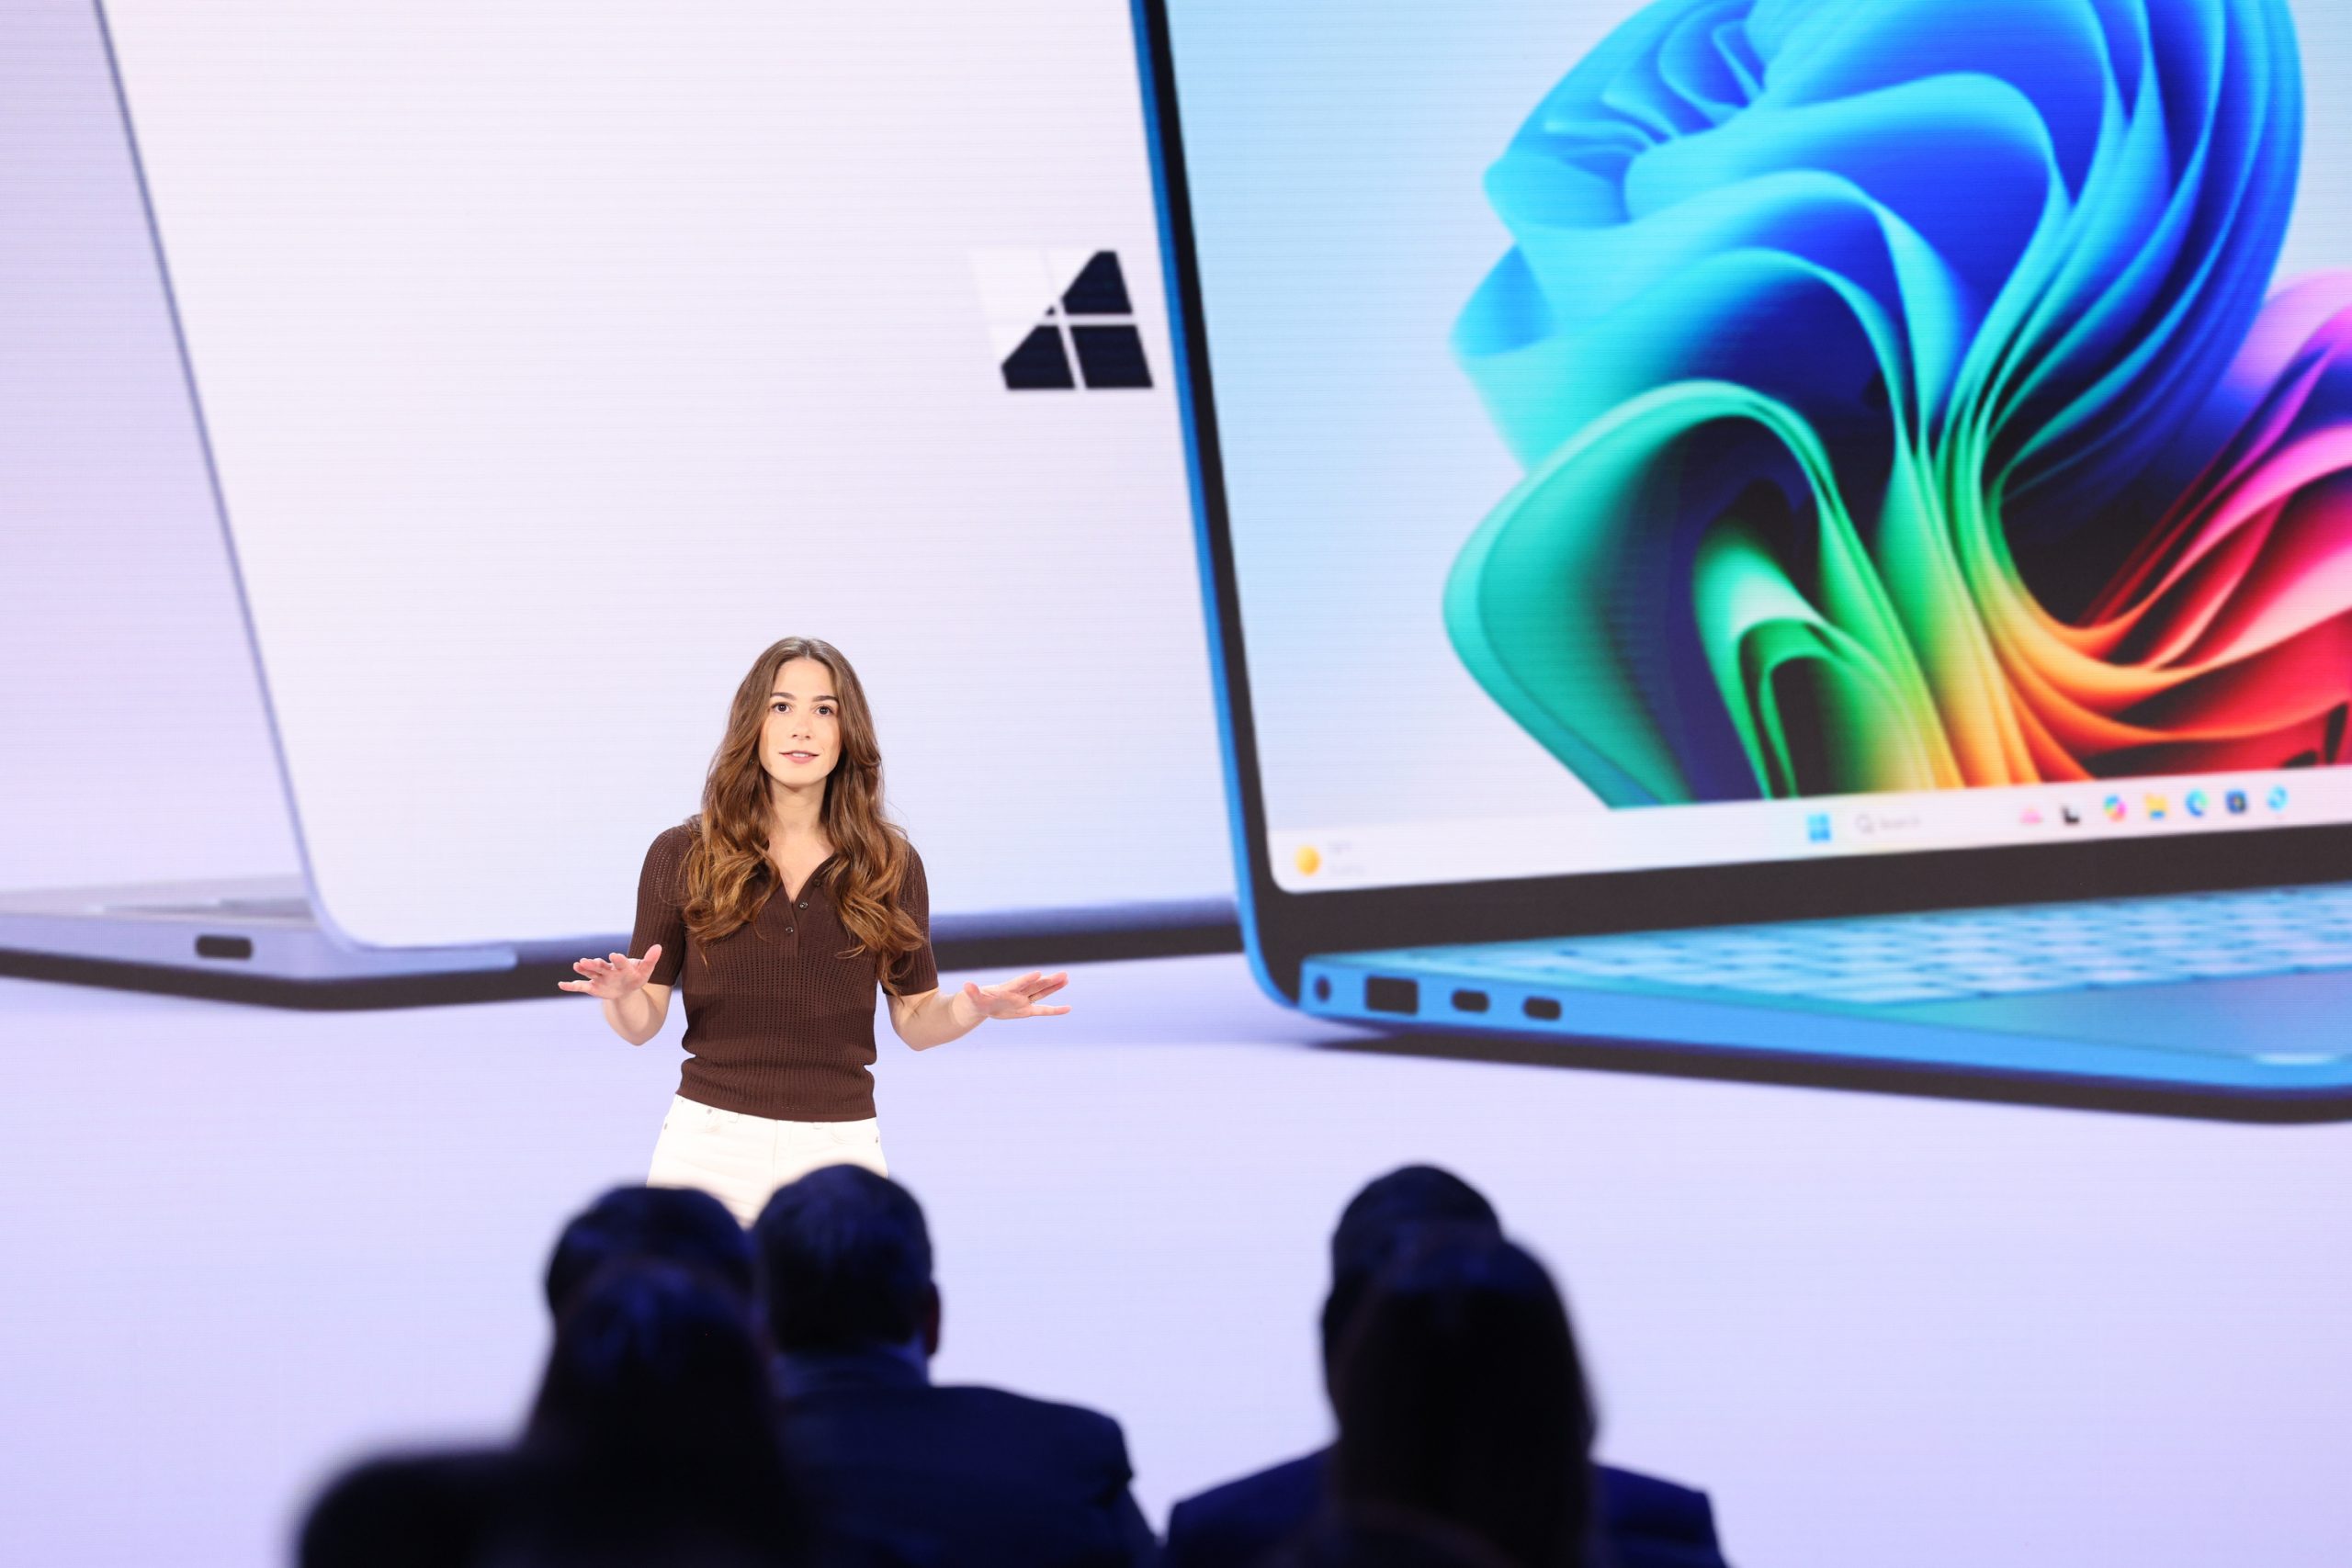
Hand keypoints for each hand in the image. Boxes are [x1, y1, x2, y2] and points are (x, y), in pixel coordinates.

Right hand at [559, 945, 662, 998]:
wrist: (627, 987)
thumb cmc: (636, 976)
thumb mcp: (645, 970)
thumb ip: (650, 959)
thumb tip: (659, 946)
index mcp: (621, 965)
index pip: (620, 962)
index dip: (618, 959)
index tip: (614, 955)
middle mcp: (608, 970)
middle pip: (601, 966)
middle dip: (594, 964)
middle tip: (587, 960)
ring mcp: (599, 978)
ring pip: (590, 973)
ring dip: (583, 969)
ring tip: (577, 965)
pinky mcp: (594, 987)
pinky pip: (581, 986)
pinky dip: (571, 986)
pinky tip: (561, 984)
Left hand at [955, 970, 1071, 1024]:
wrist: (982, 1005)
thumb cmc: (978, 999)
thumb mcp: (974, 998)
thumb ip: (973, 991)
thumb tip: (966, 985)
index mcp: (1007, 989)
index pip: (1019, 983)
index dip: (1028, 978)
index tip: (1038, 973)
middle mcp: (1019, 993)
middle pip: (1036, 986)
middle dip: (1049, 981)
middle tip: (1063, 974)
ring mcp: (1024, 1000)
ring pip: (1042, 993)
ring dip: (1054, 987)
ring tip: (1066, 978)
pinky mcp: (1026, 1010)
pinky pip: (1043, 1010)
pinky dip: (1054, 1010)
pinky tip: (1067, 1009)